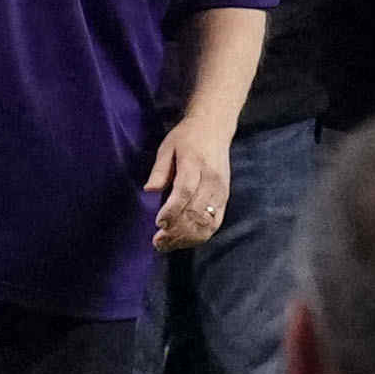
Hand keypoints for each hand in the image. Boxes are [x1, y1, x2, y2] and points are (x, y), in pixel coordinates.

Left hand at [147, 117, 233, 253]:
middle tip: (158, 242)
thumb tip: (149, 190)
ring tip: (168, 245)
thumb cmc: (187, 137)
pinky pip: (215, 223)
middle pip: (196, 211)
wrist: (215, 127)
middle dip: (177, 231)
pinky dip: (200, 236)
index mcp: (195, 163)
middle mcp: (212, 179)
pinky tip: (184, 241)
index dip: (172, 211)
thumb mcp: (167, 146)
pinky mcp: (225, 198)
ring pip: (207, 222)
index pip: (185, 192)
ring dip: (187, 238)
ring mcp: (221, 190)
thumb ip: (159, 169)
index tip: (158, 224)